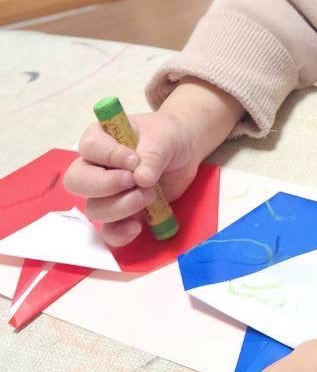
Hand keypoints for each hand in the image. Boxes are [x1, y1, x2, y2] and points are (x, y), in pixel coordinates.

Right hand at [64, 109, 199, 246]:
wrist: (185, 154)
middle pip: (77, 182)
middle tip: (133, 181)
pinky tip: (137, 226)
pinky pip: (109, 232)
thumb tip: (142, 180)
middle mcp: (95, 167)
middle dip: (104, 185)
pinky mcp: (122, 214)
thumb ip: (152, 156)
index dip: (109, 156)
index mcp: (100, 139)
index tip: (134, 160)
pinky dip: (119, 233)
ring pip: (94, 209)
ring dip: (121, 206)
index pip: (90, 148)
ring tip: (149, 195)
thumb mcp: (163, 139)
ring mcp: (107, 194)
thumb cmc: (167, 137)